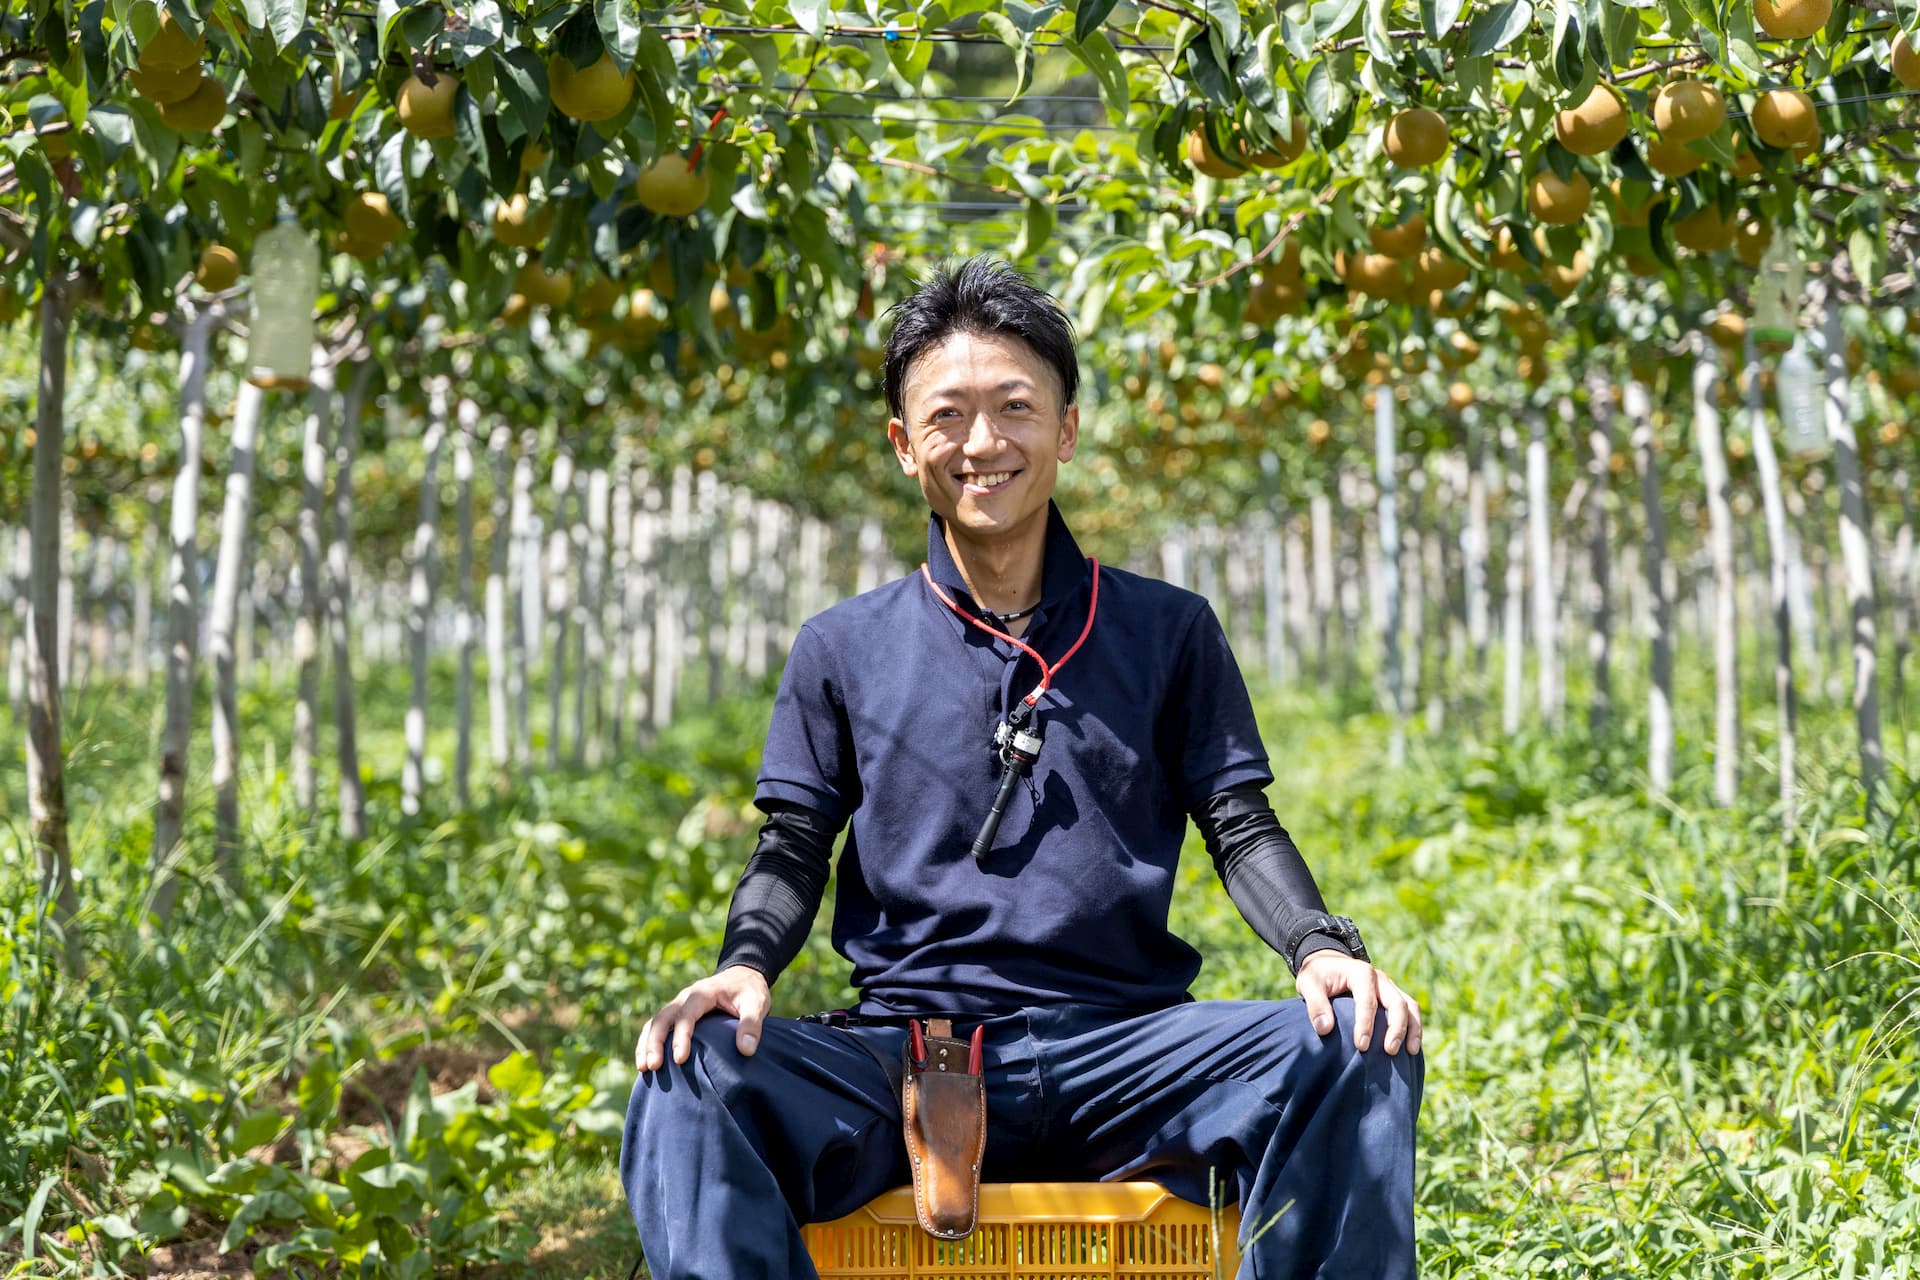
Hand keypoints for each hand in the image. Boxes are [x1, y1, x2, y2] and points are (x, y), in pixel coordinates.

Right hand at [635, 965, 771, 1071]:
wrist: (743, 976)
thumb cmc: (749, 991)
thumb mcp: (757, 1003)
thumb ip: (752, 1025)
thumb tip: (745, 1050)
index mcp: (702, 993)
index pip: (686, 1015)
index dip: (681, 1037)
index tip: (679, 1060)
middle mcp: (685, 997)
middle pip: (663, 1018)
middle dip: (654, 1042)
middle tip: (652, 1067)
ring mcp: (679, 1005)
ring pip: (655, 1022)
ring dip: (646, 1044)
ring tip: (643, 1069)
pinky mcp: (677, 1014)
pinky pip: (657, 1026)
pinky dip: (648, 1043)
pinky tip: (646, 1062)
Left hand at [1296, 951, 1422, 1056]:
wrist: (1327, 963)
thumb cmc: (1318, 976)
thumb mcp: (1309, 984)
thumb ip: (1315, 1005)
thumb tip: (1325, 1029)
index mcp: (1360, 973)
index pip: (1367, 1001)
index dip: (1366, 1025)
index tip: (1361, 1046)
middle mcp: (1380, 978)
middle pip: (1396, 1002)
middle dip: (1396, 1028)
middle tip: (1389, 1051)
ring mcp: (1389, 986)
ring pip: (1409, 1006)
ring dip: (1412, 1028)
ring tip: (1411, 1052)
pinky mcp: (1392, 995)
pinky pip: (1410, 1010)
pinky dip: (1414, 1027)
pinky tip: (1411, 1048)